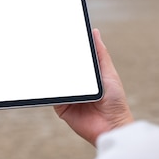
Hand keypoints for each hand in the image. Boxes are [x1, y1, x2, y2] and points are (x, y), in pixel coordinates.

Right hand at [54, 29, 132, 145]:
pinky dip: (49, 88)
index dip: (67, 48)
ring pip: (55, 80)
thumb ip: (100, 54)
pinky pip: (52, 95)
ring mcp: (68, 95)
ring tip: (43, 59)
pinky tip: (47, 78)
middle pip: (62, 68)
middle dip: (55, 58)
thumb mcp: (108, 72)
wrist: (111, 126)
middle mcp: (76, 84)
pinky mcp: (61, 107)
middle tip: (47, 43)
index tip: (59, 34)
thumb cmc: (115, 101)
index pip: (74, 58)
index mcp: (87, 75)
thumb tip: (95, 32)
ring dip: (50, 72)